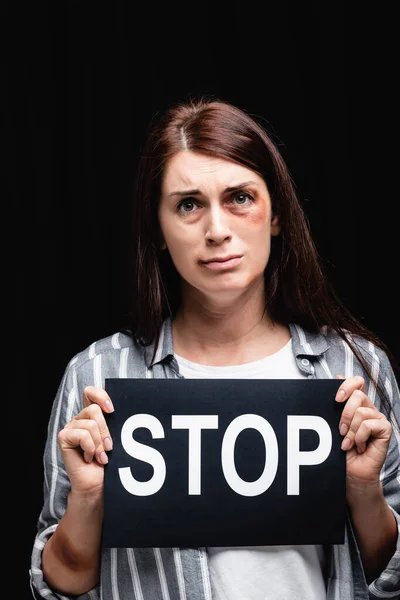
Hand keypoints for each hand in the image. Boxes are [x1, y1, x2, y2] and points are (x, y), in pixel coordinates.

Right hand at [57, 386, 114, 494]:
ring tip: (101, 456)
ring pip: (90, 424)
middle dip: (106, 430)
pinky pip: (82, 435)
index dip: (101, 395)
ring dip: (99, 443)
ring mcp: (71, 427)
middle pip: (94, 409)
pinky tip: (89, 458)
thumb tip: (123, 408)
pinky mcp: (64, 437)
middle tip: (109, 447)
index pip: (91, 392)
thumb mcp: (115, 437)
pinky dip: (90, 448)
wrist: (98, 484)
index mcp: (91, 415)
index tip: (112, 410)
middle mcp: (80, 419)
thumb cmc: (108, 462)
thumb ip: (114, 422)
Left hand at [335, 376, 391, 492]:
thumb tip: (335, 378)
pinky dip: (359, 437)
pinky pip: (369, 425)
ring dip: (351, 430)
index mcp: (355, 404)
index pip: (356, 382)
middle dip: (344, 413)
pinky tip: (359, 447)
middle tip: (340, 431)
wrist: (351, 474)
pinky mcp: (385, 429)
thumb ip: (334, 406)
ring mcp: (377, 418)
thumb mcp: (332, 426)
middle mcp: (368, 408)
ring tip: (348, 443)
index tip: (336, 399)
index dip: (346, 385)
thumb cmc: (340, 451)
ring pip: (361, 411)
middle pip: (357, 394)